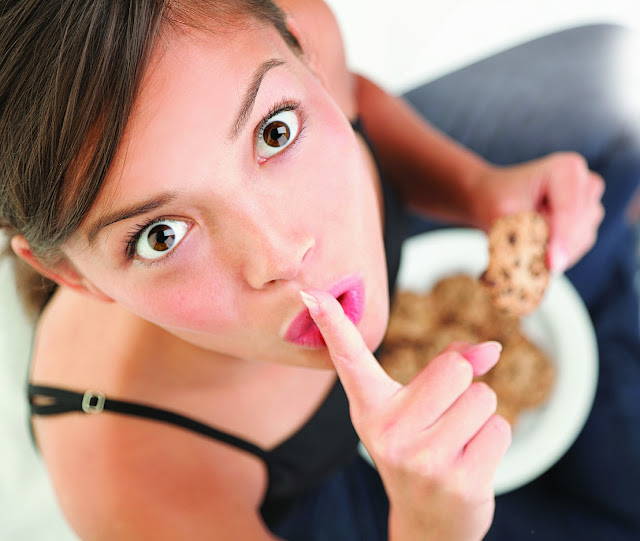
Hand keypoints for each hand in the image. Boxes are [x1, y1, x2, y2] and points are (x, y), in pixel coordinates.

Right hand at [300, 290, 510, 540]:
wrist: (429, 523)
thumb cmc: (421, 449)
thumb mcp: (418, 408)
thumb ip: (447, 366)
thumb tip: (492, 348)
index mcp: (371, 408)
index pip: (350, 358)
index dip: (332, 324)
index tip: (310, 292)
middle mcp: (388, 432)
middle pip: (456, 369)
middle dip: (465, 386)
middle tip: (446, 418)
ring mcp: (421, 460)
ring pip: (483, 397)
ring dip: (481, 415)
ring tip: (458, 441)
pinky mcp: (457, 481)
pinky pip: (499, 428)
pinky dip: (493, 439)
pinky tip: (470, 461)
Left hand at [471, 152, 604, 272]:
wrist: (494, 196)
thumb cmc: (497, 198)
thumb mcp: (503, 213)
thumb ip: (527, 234)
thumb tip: (547, 264)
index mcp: (566, 169)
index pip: (568, 209)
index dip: (561, 239)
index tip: (552, 264)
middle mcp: (585, 182)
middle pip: (579, 226)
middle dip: (555, 246)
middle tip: (524, 254)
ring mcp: (590, 202)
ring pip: (583, 238)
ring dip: (556, 251)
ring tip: (527, 243)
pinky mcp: (588, 221)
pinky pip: (580, 246)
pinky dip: (559, 253)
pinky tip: (538, 248)